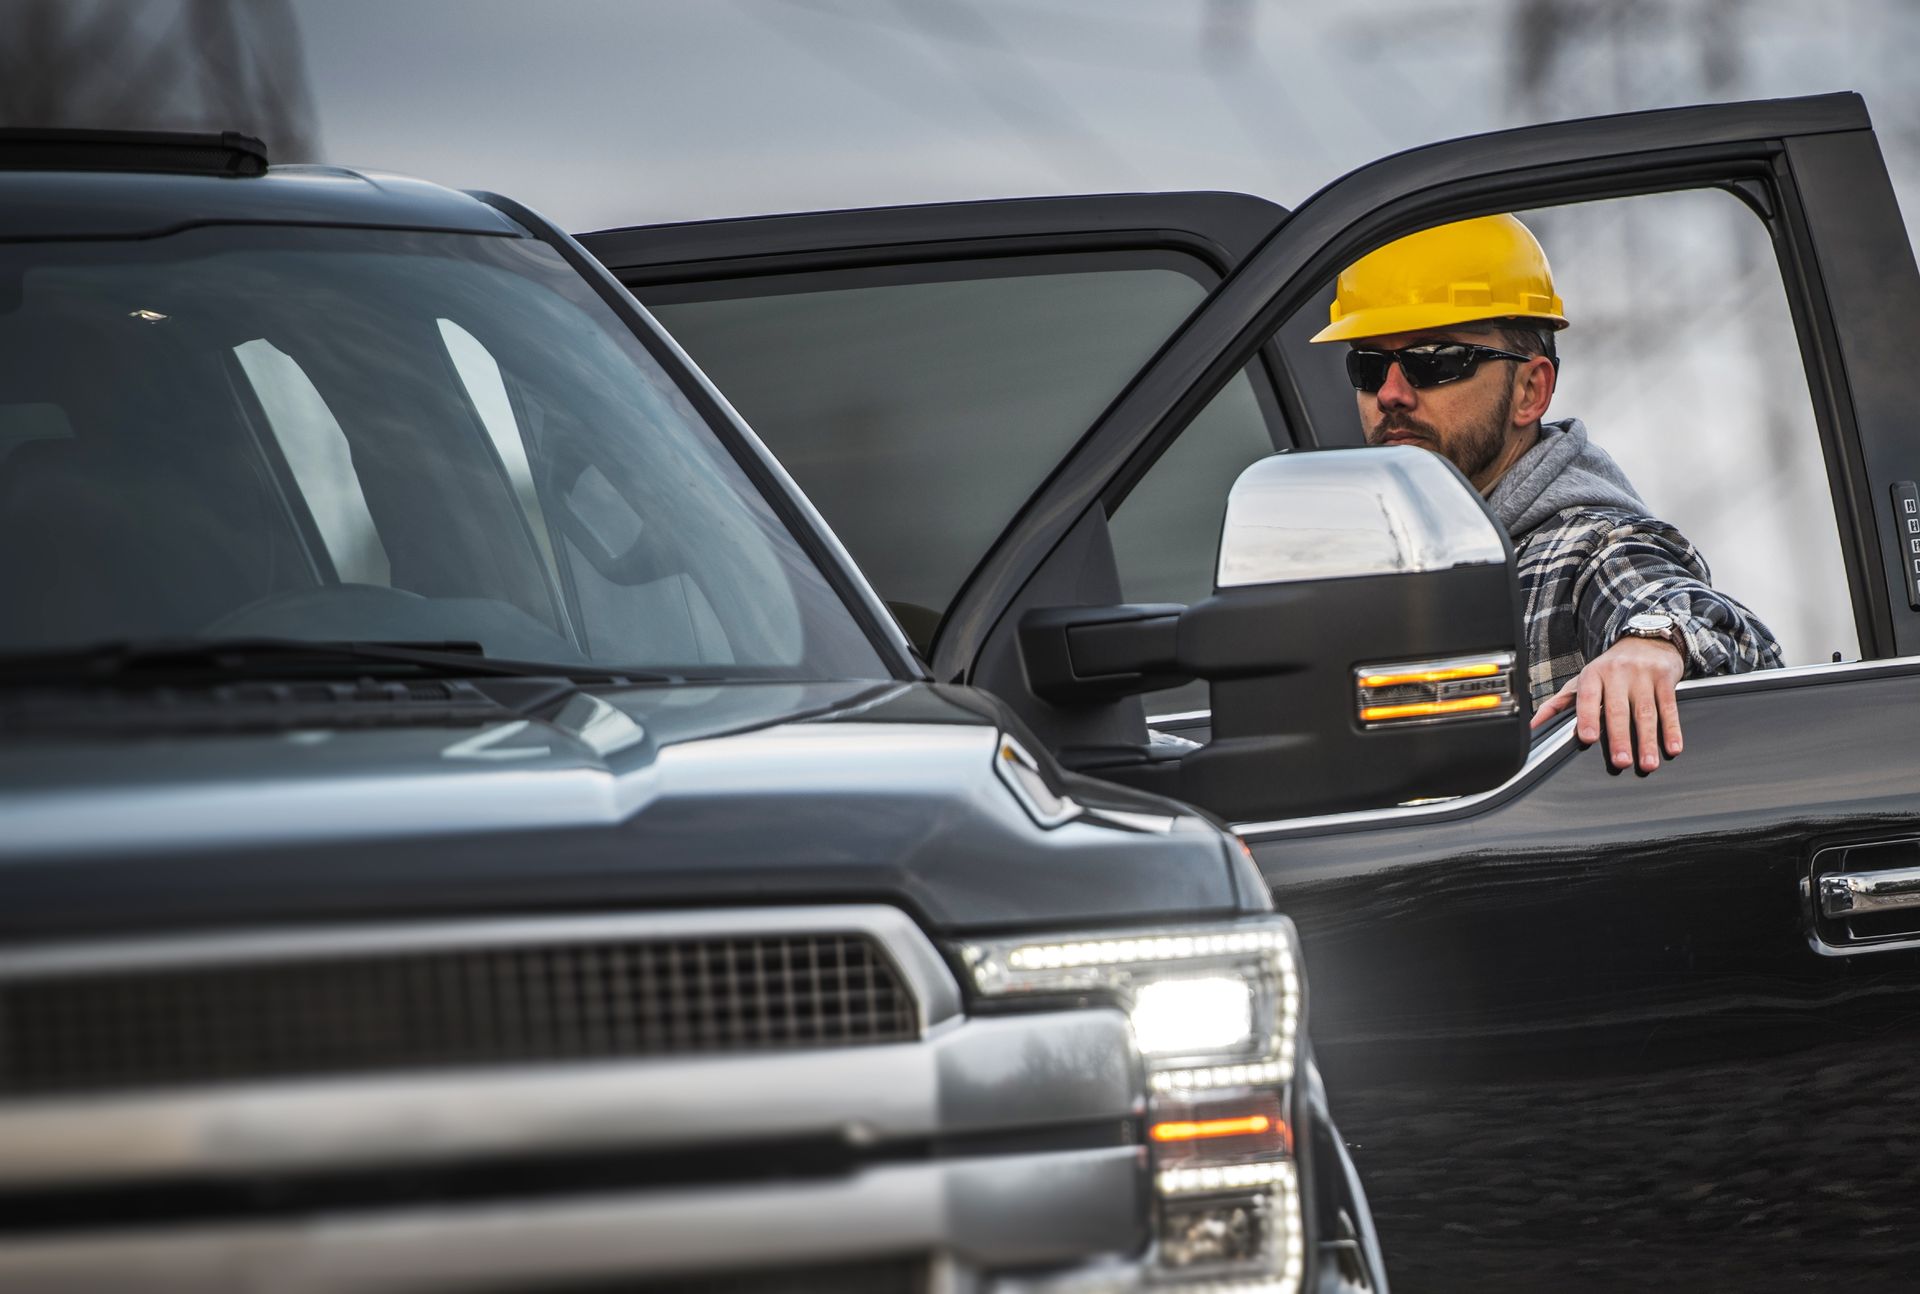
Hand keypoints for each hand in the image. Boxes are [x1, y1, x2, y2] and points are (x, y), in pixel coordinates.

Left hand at [1529, 636, 1684, 772]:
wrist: (1645, 639)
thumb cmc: (1610, 668)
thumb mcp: (1582, 681)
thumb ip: (1558, 704)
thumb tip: (1533, 726)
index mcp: (1592, 675)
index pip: (1588, 698)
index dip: (1587, 717)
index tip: (1588, 738)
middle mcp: (1617, 673)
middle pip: (1618, 709)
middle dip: (1620, 737)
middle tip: (1621, 762)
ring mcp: (1643, 675)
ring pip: (1646, 712)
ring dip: (1648, 740)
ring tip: (1648, 764)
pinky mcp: (1666, 678)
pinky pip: (1669, 707)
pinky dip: (1672, 729)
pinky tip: (1673, 747)